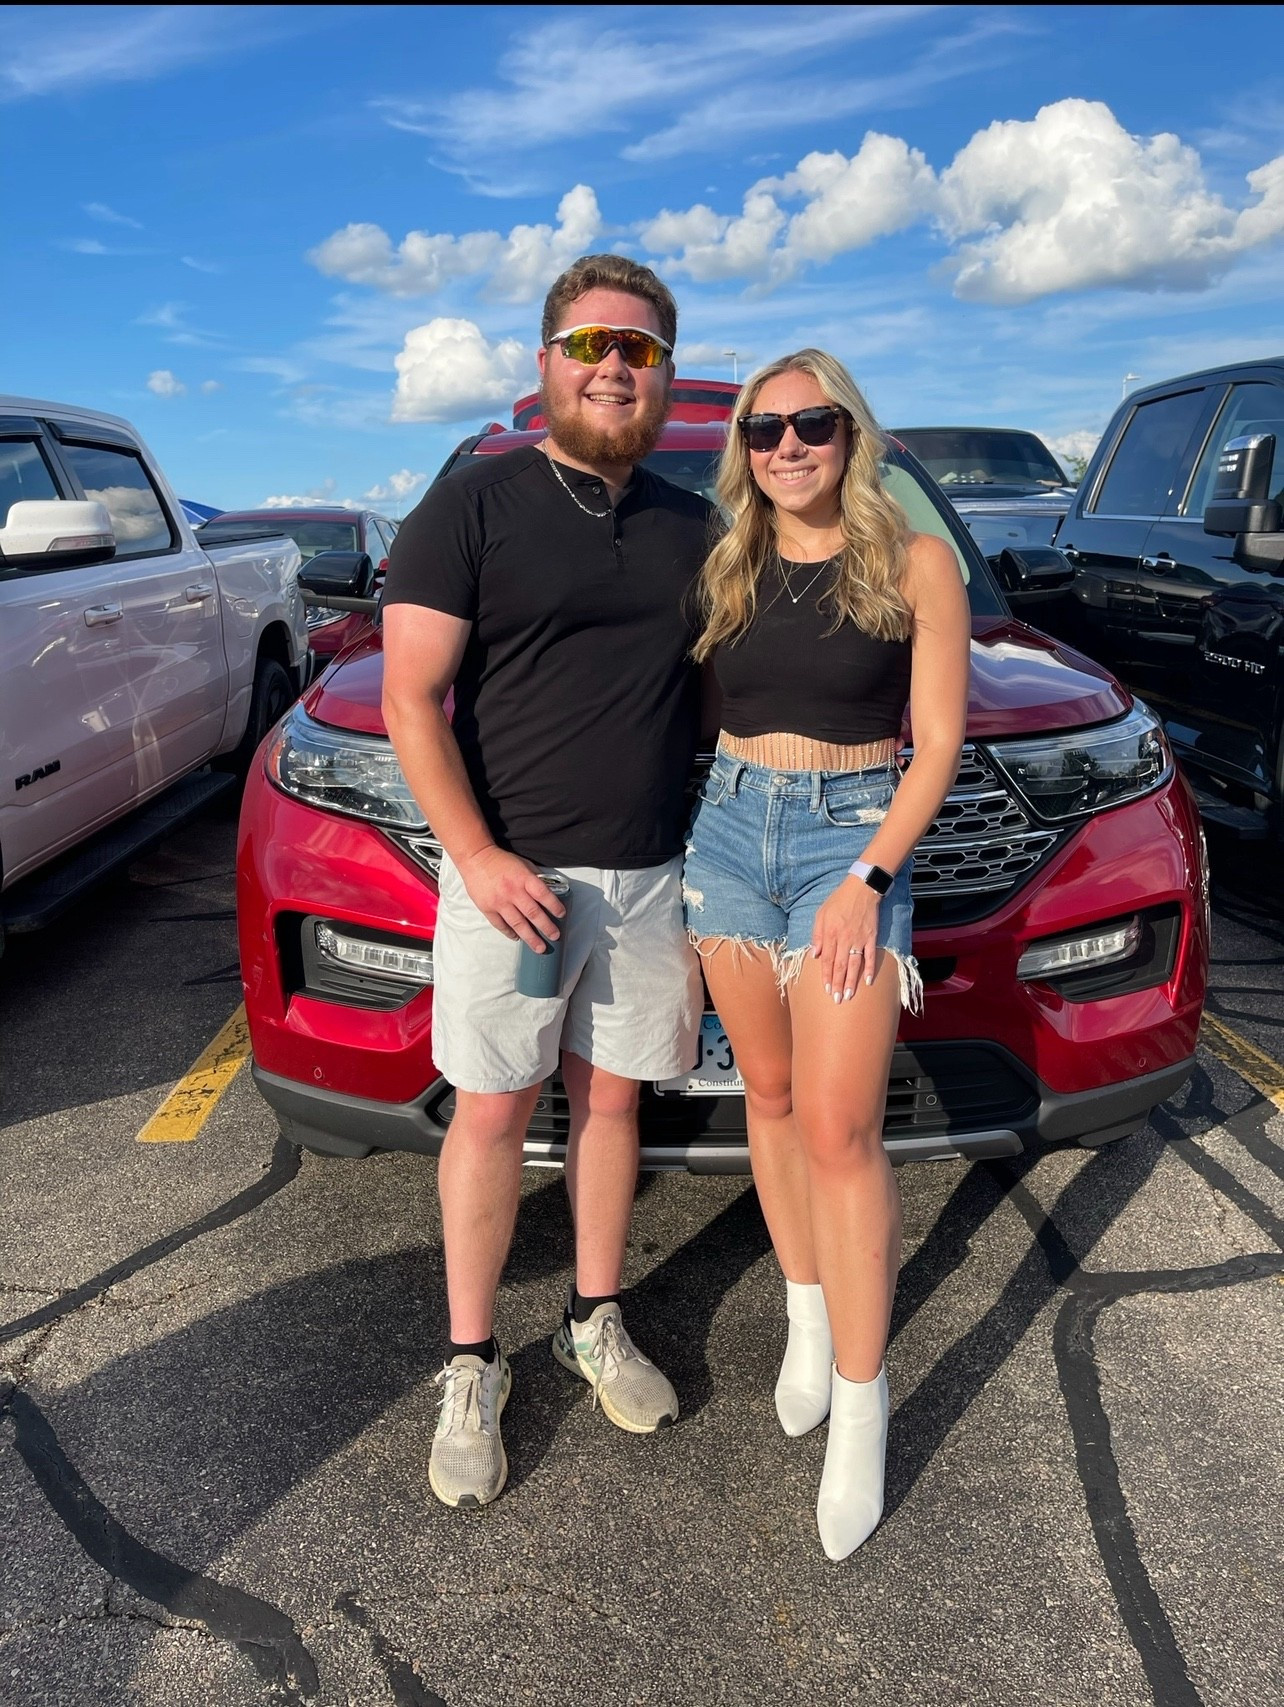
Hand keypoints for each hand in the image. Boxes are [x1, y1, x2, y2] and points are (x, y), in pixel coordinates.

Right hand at [456, 847, 565, 949]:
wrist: (476, 858)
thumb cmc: (501, 861)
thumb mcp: (523, 864)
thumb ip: (535, 878)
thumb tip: (549, 892)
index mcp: (523, 878)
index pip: (543, 894)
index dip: (554, 906)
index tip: (561, 915)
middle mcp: (512, 891)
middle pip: (532, 913)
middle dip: (546, 927)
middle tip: (555, 936)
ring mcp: (499, 901)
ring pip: (517, 923)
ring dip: (530, 937)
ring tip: (539, 947)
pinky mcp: (487, 908)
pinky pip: (500, 925)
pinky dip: (510, 933)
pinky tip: (517, 938)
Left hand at [811, 875, 880, 1003]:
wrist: (861, 888)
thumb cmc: (838, 901)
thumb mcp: (821, 914)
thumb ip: (817, 935)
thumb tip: (815, 955)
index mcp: (830, 934)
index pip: (827, 960)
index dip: (826, 976)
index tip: (825, 989)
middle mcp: (844, 939)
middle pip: (840, 966)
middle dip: (837, 984)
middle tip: (836, 1000)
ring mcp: (859, 939)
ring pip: (854, 964)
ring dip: (851, 981)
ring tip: (848, 996)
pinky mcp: (871, 937)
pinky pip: (870, 956)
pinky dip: (870, 969)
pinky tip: (868, 982)